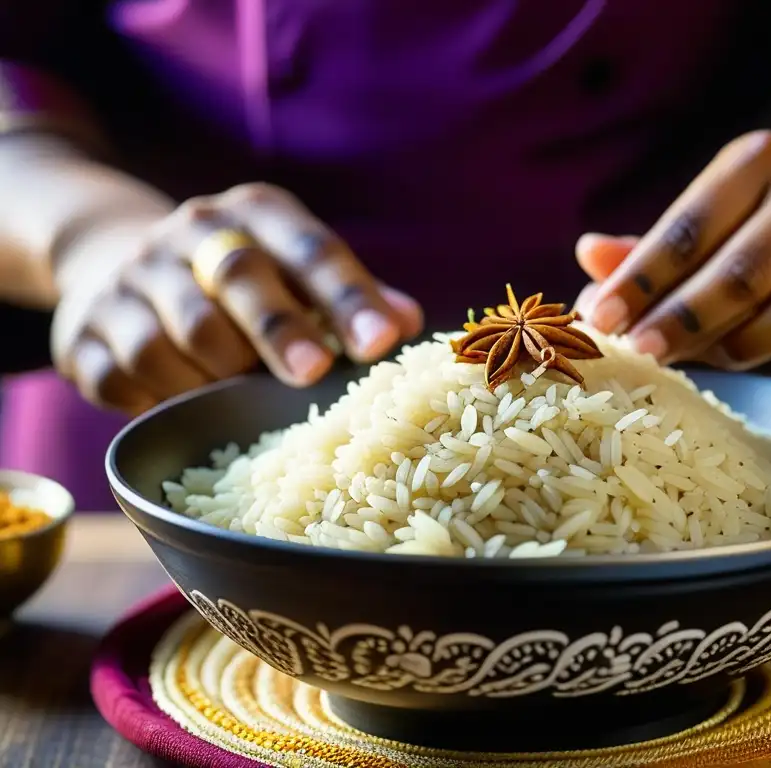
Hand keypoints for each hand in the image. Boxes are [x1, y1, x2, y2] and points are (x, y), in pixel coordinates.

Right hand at [52, 183, 422, 413]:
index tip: (380, 341)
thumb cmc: (239, 277)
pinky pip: (120, 378)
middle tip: (313, 372)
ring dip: (215, 375)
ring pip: (173, 336)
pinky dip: (157, 399)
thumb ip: (351, 295)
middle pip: (235, 278)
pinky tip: (182, 404)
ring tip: (238, 392)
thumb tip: (408, 325)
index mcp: (252, 214)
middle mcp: (187, 235)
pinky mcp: (82, 332)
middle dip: (278, 329)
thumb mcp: (295, 266)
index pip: (309, 248)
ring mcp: (127, 282)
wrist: (115, 257)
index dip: (347, 295)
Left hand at [575, 130, 770, 397]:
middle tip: (644, 356)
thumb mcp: (701, 236)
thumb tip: (589, 256)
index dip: (641, 278)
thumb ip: (648, 252)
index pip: (689, 224)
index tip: (601, 319)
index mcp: (759, 159)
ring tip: (715, 364)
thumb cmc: (754, 243)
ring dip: (747, 346)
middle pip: (743, 268)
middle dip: (684, 320)